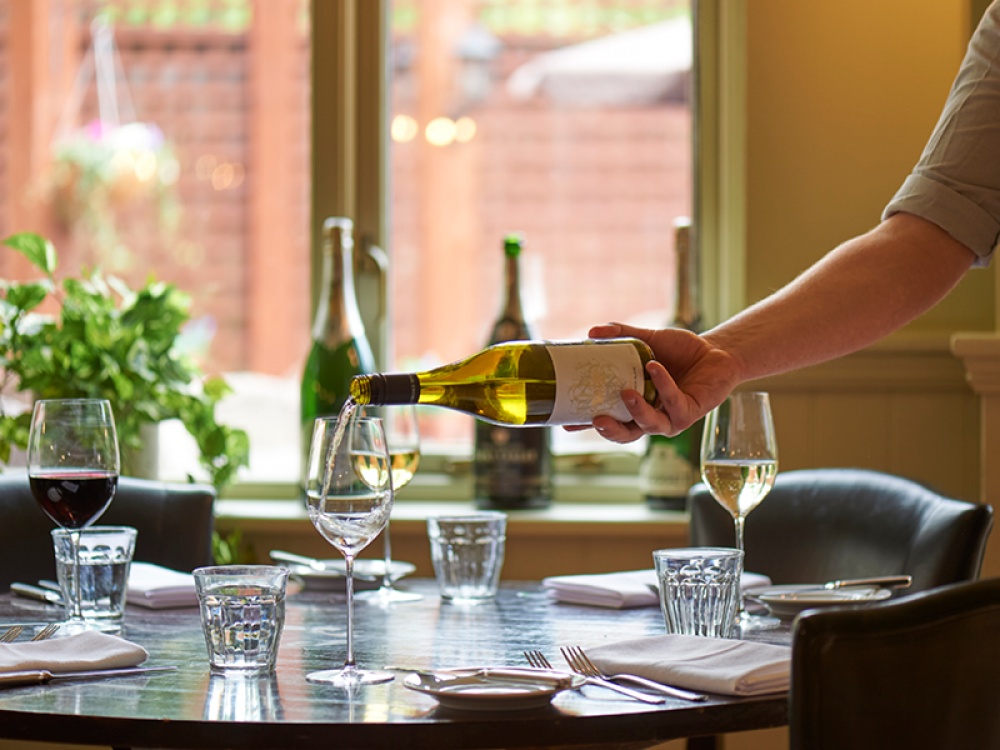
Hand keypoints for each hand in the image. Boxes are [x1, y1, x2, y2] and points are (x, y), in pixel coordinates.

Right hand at [585, 322, 741, 442]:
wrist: (715, 352)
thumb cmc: (679, 352)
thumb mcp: (647, 341)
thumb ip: (621, 336)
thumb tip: (593, 330)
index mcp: (634, 405)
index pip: (606, 419)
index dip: (585, 425)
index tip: (564, 424)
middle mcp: (650, 416)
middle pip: (626, 434)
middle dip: (610, 430)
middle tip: (596, 419)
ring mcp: (670, 417)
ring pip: (649, 425)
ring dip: (637, 411)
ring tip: (627, 393)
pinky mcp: (689, 412)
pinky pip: (672, 401)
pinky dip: (663, 383)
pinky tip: (654, 366)